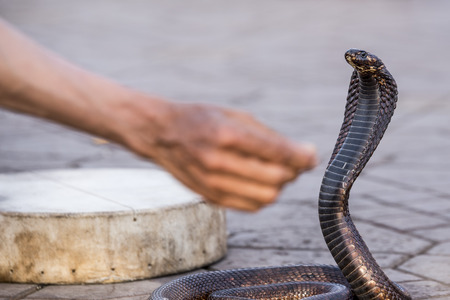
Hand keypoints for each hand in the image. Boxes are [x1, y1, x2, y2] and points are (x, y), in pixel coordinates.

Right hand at [122, 101, 317, 211]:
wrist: (160, 134)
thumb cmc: (201, 118)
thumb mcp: (234, 114)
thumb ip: (269, 136)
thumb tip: (304, 154)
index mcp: (227, 134)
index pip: (278, 153)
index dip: (302, 156)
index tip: (311, 154)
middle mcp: (219, 161)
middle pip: (276, 180)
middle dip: (292, 172)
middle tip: (292, 161)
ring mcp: (212, 183)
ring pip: (266, 197)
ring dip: (278, 185)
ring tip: (273, 170)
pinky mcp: (210, 197)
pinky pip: (250, 206)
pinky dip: (262, 195)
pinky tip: (257, 180)